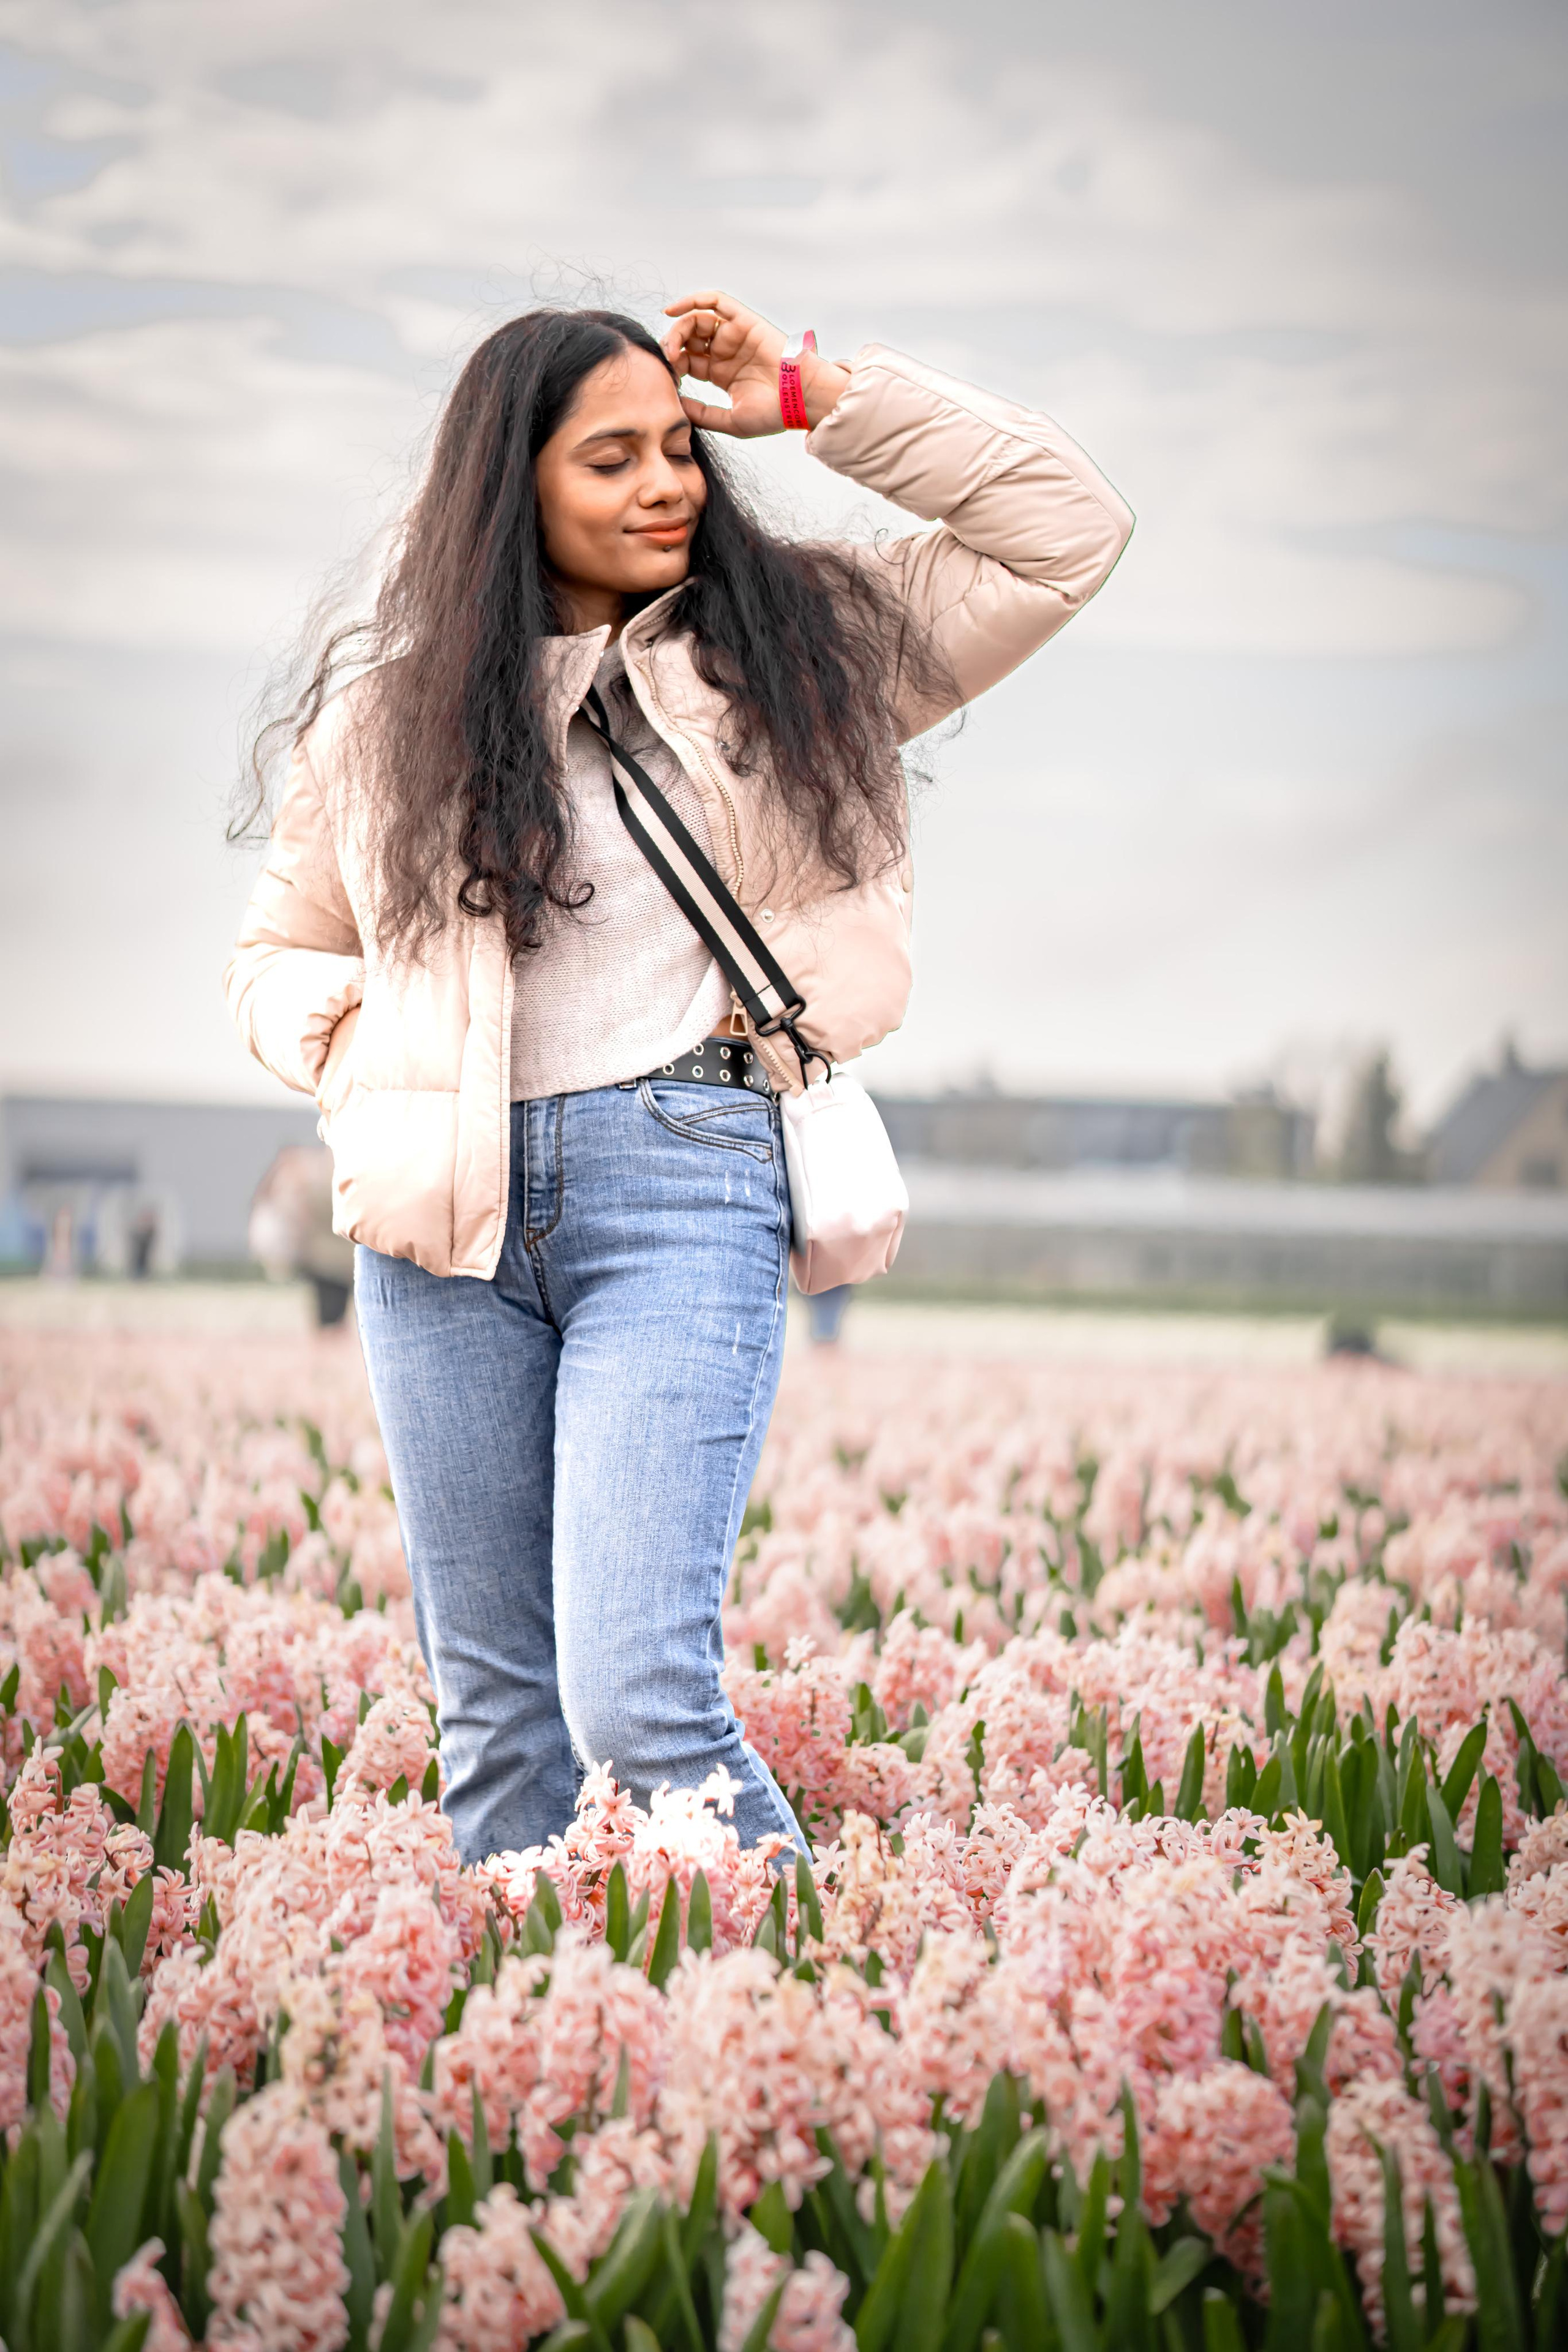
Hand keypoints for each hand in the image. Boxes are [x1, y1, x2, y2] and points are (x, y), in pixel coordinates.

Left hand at [662, 289, 849, 436]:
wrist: (802, 400)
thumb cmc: (773, 415)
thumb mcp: (730, 421)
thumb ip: (701, 413)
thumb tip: (673, 403)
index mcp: (722, 374)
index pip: (688, 362)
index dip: (672, 366)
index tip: (666, 377)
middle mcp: (727, 352)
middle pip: (689, 339)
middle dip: (673, 345)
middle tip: (667, 358)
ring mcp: (735, 335)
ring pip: (698, 320)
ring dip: (679, 328)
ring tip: (672, 345)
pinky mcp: (744, 321)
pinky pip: (715, 301)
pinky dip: (693, 300)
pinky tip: (673, 311)